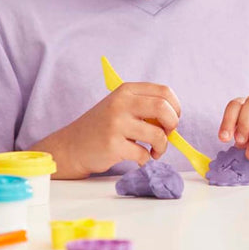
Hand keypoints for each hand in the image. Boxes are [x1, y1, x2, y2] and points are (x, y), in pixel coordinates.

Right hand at [35, 83, 180, 177]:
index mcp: (126, 90)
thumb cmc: (104, 126)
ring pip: (158, 135)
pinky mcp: (112, 145)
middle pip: (164, 109)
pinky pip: (143, 154)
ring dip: (162, 147)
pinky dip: (146, 159)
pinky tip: (138, 158)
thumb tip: (175, 119)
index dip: (175, 108)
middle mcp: (121, 103)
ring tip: (154, 151)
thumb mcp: (122, 106)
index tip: (171, 120)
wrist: (73, 145)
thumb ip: (146, 107)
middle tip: (167, 135)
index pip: (164, 92)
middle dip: (172, 125)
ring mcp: (116, 124)